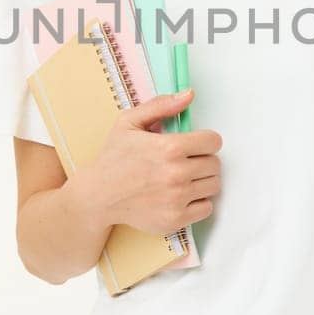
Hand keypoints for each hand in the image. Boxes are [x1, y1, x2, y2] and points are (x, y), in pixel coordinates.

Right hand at [76, 87, 222, 236]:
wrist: (98, 196)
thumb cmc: (114, 158)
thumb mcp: (129, 122)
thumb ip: (161, 105)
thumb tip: (189, 94)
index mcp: (169, 147)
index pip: (213, 141)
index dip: (205, 141)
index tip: (194, 145)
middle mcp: (176, 174)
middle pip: (215, 164)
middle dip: (203, 160)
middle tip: (185, 162)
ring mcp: (177, 199)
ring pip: (213, 186)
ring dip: (202, 181)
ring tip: (182, 178)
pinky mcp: (176, 219)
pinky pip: (206, 208)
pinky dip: (197, 202)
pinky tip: (180, 196)